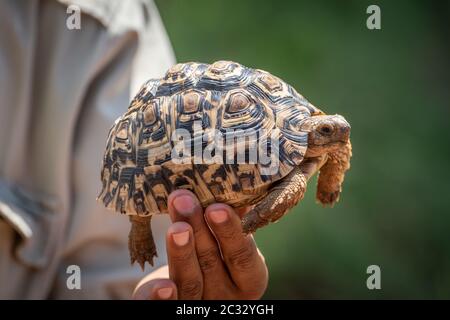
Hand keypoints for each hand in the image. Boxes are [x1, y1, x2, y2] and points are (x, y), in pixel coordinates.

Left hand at [132, 189, 267, 299]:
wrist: (198, 289)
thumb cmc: (218, 258)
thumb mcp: (230, 244)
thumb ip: (232, 221)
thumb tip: (234, 182)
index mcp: (248, 279)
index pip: (242, 256)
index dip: (231, 232)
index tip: (217, 207)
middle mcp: (225, 296)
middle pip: (212, 265)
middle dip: (198, 231)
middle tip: (185, 202)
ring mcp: (199, 304)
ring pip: (189, 281)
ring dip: (180, 251)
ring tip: (174, 226)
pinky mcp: (173, 308)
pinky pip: (164, 308)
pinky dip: (160, 298)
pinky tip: (161, 287)